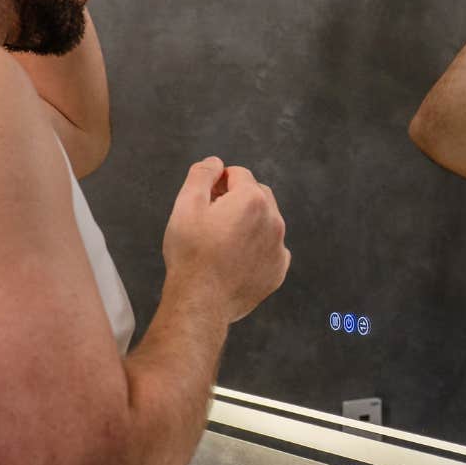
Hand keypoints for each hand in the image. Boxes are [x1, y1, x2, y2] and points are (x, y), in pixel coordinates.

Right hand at [162, 157, 290, 322]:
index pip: (238, 174)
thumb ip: (202, 175)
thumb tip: (216, 162)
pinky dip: (256, 248)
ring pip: (266, 221)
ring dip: (248, 222)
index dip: (218, 182)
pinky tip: (235, 259)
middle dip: (236, 198)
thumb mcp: (186, 205)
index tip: (205, 198)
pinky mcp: (278, 270)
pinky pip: (270, 249)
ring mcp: (279, 247)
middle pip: (257, 194)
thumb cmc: (191, 254)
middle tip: (212, 217)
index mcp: (252, 200)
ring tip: (222, 241)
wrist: (200, 301)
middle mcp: (273, 221)